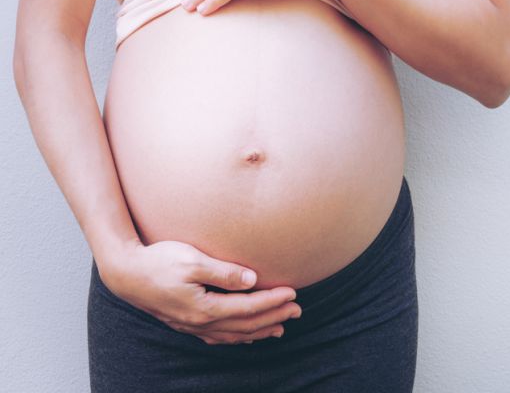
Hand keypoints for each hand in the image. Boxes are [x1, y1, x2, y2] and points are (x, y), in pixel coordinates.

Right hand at [99, 239, 302, 344]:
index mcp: (204, 307)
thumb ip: (223, 271)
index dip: (273, 301)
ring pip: (233, 334)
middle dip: (274, 317)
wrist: (125, 273)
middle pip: (245, 324)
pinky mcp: (185, 322)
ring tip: (281, 326)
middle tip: (298, 310)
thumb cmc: (158, 261)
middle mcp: (199, 322)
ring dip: (259, 330)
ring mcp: (191, 326)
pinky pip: (218, 336)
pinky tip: (247, 334)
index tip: (293, 293)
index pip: (248, 307)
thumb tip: (252, 278)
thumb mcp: (192, 260)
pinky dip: (238, 336)